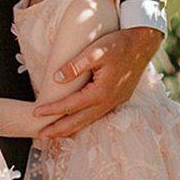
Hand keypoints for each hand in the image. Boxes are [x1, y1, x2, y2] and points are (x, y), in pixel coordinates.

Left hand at [32, 26, 160, 139]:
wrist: (143, 44)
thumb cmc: (119, 44)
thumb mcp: (96, 51)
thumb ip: (76, 65)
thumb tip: (56, 79)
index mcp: (101, 92)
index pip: (70, 105)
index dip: (52, 110)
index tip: (36, 112)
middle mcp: (108, 102)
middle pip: (79, 121)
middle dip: (59, 129)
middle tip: (41, 135)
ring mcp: (114, 102)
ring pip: (89, 121)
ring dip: (71, 128)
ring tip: (55, 134)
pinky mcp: (118, 99)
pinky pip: (97, 115)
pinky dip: (83, 121)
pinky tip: (76, 122)